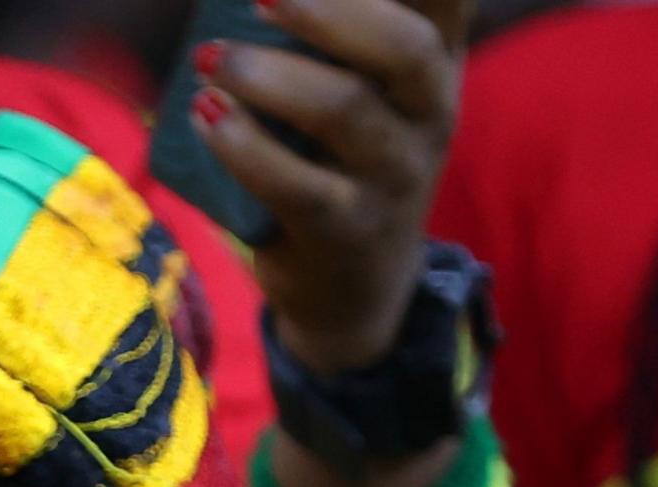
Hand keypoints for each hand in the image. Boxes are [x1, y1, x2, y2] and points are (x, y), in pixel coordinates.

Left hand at [189, 0, 471, 378]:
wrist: (355, 287)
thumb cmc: (350, 164)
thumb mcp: (373, 96)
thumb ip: (349, 37)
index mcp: (438, 66)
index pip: (451, 1)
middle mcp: (430, 117)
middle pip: (404, 46)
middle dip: (327, 11)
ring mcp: (392, 179)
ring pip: (343, 110)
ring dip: (266, 76)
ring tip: (210, 60)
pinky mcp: (343, 232)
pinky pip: (294, 183)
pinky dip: (242, 144)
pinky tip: (206, 115)